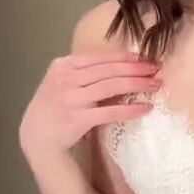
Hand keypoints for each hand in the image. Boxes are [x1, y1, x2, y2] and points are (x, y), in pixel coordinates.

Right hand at [19, 52, 160, 165]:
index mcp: (63, 66)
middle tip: (156, 68)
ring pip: (111, 87)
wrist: (37, 137)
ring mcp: (71, 99)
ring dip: (137, 84)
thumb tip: (121, 63)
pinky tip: (145, 108)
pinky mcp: (78, 119)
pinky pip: (110, 112)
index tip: (144, 57)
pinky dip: (130, 109)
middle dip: (136, 68)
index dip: (124, 57)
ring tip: (155, 84)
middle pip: (108, 70)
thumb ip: (84, 72)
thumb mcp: (61, 81)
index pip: (99, 57)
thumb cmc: (54, 107)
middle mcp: (66, 79)